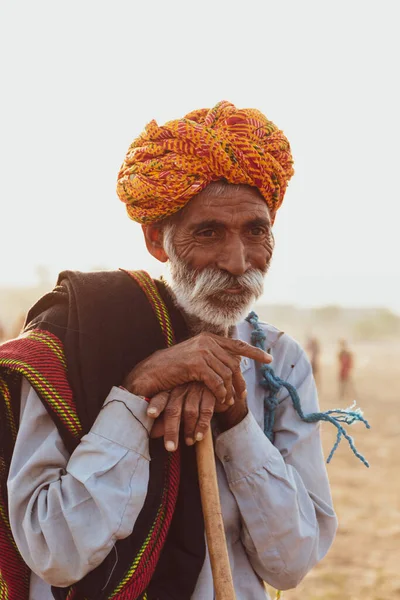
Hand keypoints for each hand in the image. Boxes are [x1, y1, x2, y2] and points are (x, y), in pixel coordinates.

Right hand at [123, 332, 271, 404]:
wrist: (150, 372)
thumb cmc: (171, 369)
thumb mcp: (193, 358)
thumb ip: (211, 357)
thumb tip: (230, 364)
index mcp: (207, 338)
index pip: (236, 344)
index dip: (254, 352)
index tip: (268, 360)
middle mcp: (206, 341)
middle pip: (234, 363)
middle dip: (240, 381)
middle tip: (242, 395)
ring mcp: (201, 351)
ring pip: (226, 373)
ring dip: (230, 391)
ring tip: (229, 403)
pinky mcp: (196, 364)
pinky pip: (216, 381)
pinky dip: (220, 393)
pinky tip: (220, 401)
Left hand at [149, 382, 229, 450]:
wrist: (210, 385)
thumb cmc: (187, 399)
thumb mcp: (174, 406)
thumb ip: (163, 420)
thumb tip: (152, 434)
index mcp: (168, 391)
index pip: (159, 399)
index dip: (155, 406)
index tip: (151, 414)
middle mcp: (179, 389)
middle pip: (173, 410)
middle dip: (171, 430)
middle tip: (170, 447)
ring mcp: (194, 390)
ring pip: (190, 412)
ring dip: (189, 429)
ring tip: (188, 442)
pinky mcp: (209, 393)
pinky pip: (205, 411)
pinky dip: (202, 425)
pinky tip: (199, 436)